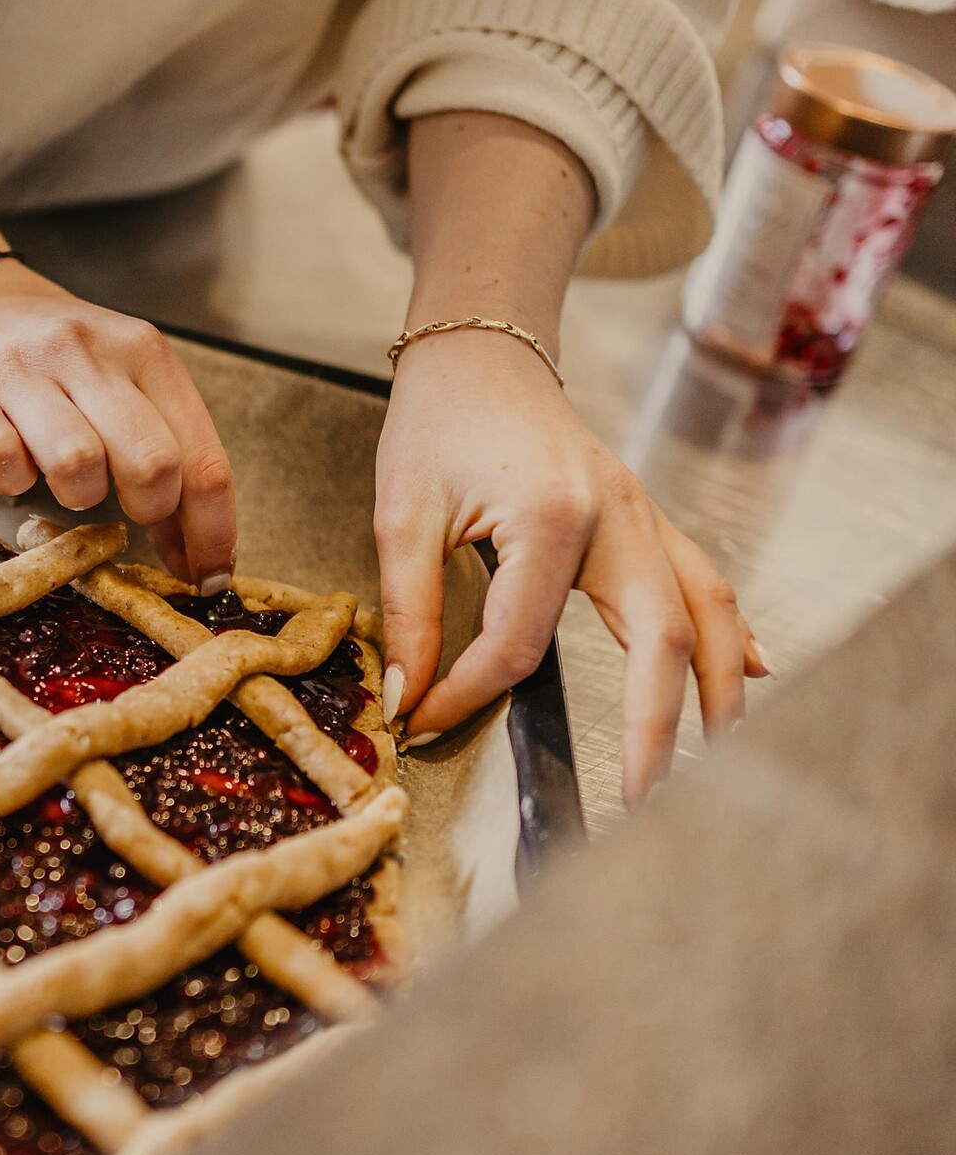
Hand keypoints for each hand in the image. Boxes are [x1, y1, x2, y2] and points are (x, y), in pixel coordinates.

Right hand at [0, 265, 237, 588]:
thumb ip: (163, 448)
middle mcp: (86, 350)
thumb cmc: (54, 360)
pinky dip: (10, 482)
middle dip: (148, 510)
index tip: (208, 578)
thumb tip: (197, 553)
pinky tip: (11, 462)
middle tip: (125, 510)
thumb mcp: (120, 380)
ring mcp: (20, 368)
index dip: (211, 532)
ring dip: (75, 494)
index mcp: (142, 350)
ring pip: (77, 465)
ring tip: (61, 474)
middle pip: (152, 464)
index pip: (202, 457)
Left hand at [374, 328, 767, 802]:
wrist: (479, 351)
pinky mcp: (647, 518)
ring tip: (713, 761)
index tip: (426, 721)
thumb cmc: (438, 421)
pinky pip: (705, 581)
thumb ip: (412, 610)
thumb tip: (412, 695)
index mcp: (552, 518)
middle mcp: (619, 518)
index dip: (470, 694)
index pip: (519, 643)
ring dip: (719, 690)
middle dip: (656, 730)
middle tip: (637, 803)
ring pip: (709, 613)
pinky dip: (732, 635)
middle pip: (662, 643)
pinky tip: (752, 676)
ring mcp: (645, 516)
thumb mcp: (402, 514)